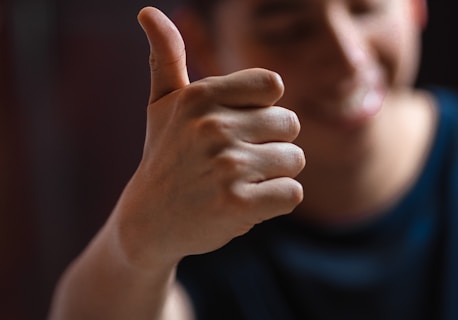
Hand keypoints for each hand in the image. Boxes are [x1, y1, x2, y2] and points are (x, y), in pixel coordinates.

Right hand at [113, 7, 304, 269]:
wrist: (149, 221)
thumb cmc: (165, 156)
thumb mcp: (161, 105)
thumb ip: (165, 57)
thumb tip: (147, 11)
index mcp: (200, 96)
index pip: (273, 86)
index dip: (264, 110)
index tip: (238, 127)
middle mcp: (213, 126)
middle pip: (290, 124)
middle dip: (271, 145)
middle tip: (235, 162)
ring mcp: (226, 166)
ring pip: (294, 160)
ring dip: (273, 175)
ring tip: (237, 183)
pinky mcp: (237, 205)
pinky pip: (292, 194)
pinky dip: (277, 201)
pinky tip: (247, 204)